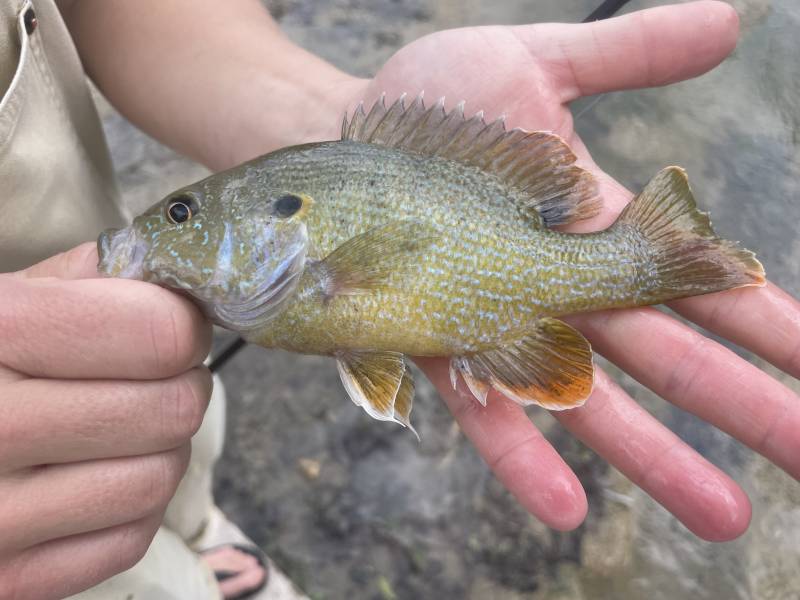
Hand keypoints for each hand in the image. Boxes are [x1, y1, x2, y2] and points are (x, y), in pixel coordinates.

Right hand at [0, 244, 211, 597]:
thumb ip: (95, 277)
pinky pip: (128, 540)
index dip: (182, 324)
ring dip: (161, 448)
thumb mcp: (13, 298)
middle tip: (157, 378)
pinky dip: (131, 509)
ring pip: (159, 479)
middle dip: (180, 385)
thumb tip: (187, 277)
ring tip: (126, 428)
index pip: (160, 334)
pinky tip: (96, 477)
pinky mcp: (9, 578)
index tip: (172, 325)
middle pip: (172, 409)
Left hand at [343, 0, 799, 540]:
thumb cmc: (438, 100)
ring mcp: (496, 322)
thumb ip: (630, 56)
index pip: (696, 278)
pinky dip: (523, 456)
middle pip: (664, 354)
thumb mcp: (541, 62)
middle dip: (743, 403)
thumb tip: (730, 23)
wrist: (340, 131)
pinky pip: (482, 405)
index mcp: (592, 227)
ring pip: (588, 401)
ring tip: (721, 513)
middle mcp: (556, 287)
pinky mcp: (434, 340)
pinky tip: (567, 508)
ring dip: (655, 456)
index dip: (764, 318)